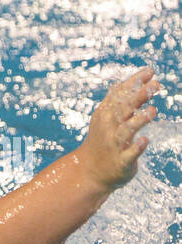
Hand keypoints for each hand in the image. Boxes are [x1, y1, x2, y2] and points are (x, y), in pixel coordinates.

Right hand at [76, 66, 161, 189]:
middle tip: (154, 85)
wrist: (89, 172)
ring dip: (138, 120)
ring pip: (126, 131)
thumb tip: (125, 81)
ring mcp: (114, 146)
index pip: (120, 96)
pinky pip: (129, 155)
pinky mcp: (121, 162)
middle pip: (123, 110)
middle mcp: (109, 129)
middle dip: (138, 97)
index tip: (149, 72)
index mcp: (105, 116)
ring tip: (152, 111)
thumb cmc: (102, 141)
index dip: (134, 83)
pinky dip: (136, 148)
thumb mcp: (104, 120)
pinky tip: (144, 140)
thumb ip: (116, 102)